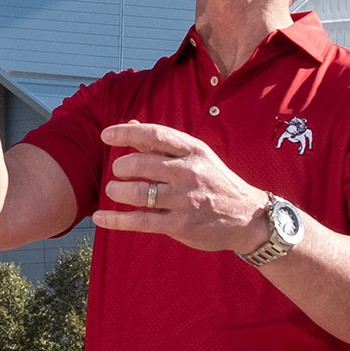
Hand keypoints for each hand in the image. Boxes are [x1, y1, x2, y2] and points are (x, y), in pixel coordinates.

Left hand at [94, 122, 269, 254]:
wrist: (249, 218)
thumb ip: (163, 143)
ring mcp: (185, 200)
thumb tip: (131, 124)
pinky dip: (116, 220)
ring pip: (138, 193)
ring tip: (114, 191)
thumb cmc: (216, 183)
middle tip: (119, 172)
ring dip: (117, 191)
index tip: (105, 135)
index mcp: (193, 150)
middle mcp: (189, 172)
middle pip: (140, 164)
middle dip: (121, 168)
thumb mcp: (197, 156)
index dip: (125, 133)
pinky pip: (141, 221)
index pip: (155, 135)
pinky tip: (100, 218)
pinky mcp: (181, 225)